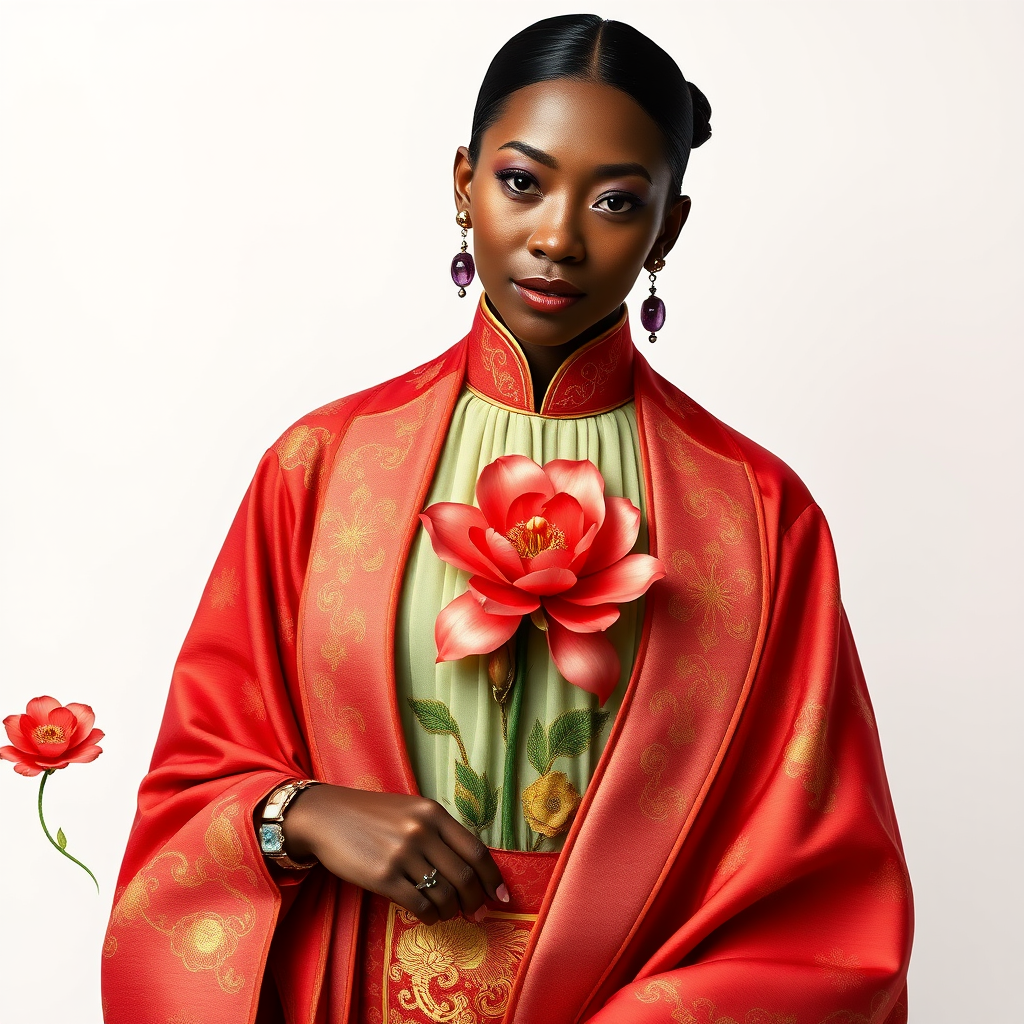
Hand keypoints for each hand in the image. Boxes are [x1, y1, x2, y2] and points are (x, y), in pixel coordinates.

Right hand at [282, 784, 507, 924]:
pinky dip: (430, 917)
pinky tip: (429, 916)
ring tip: (448, 913)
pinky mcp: (383, 877)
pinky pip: (419, 906)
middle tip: (478, 914)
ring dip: (451, 911)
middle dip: (476, 901)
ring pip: (443, 895)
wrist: (326, 817)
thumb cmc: (373, 815)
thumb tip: (470, 870)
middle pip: (464, 877)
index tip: (502, 896)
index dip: (493, 878)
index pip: (476, 850)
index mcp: (433, 812)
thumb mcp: (411, 811)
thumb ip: (439, 832)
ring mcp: (402, 854)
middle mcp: (421, 831)